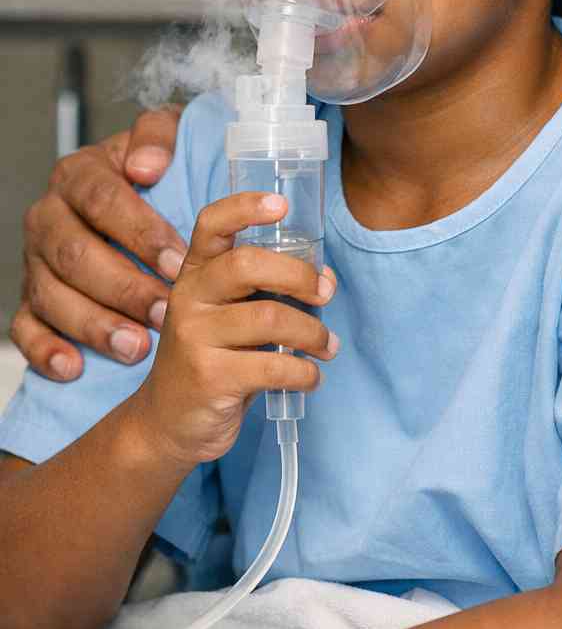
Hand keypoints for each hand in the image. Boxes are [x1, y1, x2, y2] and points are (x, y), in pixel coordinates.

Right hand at [11, 108, 187, 381]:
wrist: (132, 188)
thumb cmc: (151, 168)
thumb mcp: (160, 136)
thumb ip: (157, 135)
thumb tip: (146, 165)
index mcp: (78, 174)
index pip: (103, 200)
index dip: (141, 233)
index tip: (179, 261)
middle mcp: (49, 216)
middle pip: (76, 255)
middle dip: (123, 288)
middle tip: (166, 313)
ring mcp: (35, 261)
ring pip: (52, 296)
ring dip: (94, 325)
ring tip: (136, 346)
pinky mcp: (28, 298)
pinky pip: (25, 328)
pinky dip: (46, 350)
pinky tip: (74, 367)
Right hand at [131, 192, 338, 466]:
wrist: (166, 423)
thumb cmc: (212, 358)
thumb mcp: (229, 316)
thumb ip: (270, 292)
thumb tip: (326, 279)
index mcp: (195, 273)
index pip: (211, 224)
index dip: (245, 208)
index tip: (283, 205)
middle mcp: (188, 298)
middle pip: (247, 265)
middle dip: (299, 275)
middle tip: (326, 293)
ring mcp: (194, 338)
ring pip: (270, 318)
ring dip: (313, 332)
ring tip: (327, 346)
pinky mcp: (208, 378)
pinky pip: (273, 367)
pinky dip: (305, 372)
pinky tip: (311, 377)